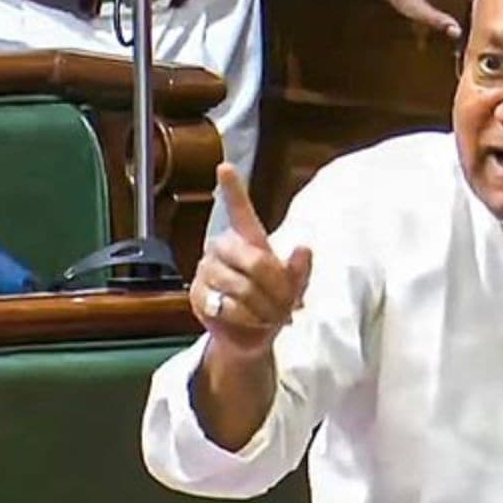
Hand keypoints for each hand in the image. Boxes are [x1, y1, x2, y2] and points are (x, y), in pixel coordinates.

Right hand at [189, 163, 311, 361]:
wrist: (251, 336)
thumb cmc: (273, 303)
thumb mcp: (294, 286)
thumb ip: (300, 269)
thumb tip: (304, 247)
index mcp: (248, 239)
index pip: (239, 210)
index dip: (232, 189)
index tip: (224, 166)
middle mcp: (223, 249)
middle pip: (255, 261)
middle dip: (277, 287)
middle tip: (290, 305)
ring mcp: (206, 271)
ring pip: (242, 286)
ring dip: (265, 306)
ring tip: (273, 315)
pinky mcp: (197, 295)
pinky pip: (228, 306)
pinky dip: (248, 318)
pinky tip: (253, 321)